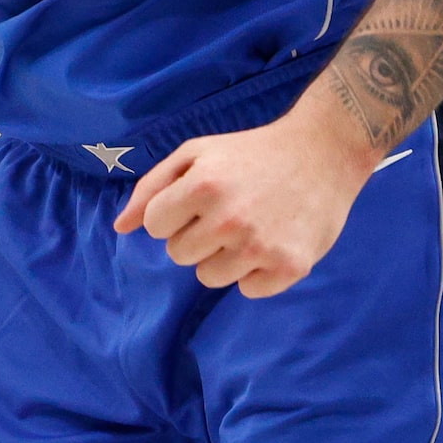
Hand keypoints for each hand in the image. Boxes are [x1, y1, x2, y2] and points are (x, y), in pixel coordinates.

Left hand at [113, 114, 369, 294]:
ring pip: (209, 278)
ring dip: (223, 257)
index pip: (155, 227)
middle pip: (179, 255)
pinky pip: (249, 291)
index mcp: (202, 187)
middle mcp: (229, 219)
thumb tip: (120, 228)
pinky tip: (272, 241)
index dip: (173, 214)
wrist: (322, 152)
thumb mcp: (196, 153)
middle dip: (196, 235)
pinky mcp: (290, 267)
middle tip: (228, 211)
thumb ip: (152, 188)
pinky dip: (257, 272)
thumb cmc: (250, 153)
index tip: (197, 200)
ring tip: (249, 226)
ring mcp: (261, 246)